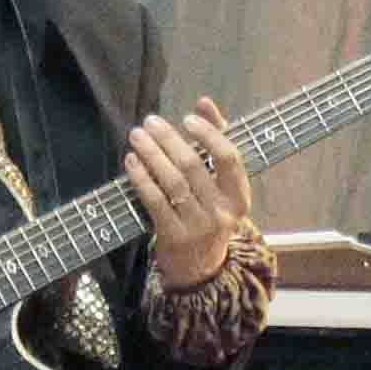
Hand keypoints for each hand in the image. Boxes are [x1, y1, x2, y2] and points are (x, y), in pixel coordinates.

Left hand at [125, 102, 252, 288]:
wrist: (200, 267)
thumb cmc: (209, 212)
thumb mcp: (220, 184)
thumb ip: (216, 140)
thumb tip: (205, 102)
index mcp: (239, 196)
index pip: (228, 158)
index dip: (208, 134)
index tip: (187, 118)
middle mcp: (222, 212)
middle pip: (194, 166)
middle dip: (169, 139)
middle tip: (150, 122)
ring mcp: (198, 226)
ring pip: (172, 182)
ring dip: (151, 154)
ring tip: (137, 136)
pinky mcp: (174, 237)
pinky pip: (155, 201)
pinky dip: (141, 178)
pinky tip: (131, 161)